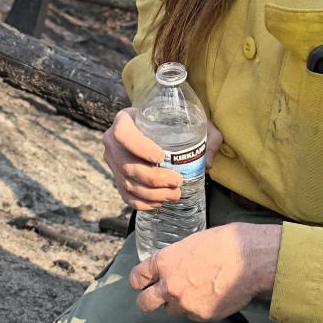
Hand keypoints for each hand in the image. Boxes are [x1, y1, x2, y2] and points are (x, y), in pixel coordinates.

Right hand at [103, 106, 222, 208]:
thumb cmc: (171, 121)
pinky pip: (125, 195)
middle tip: (177, 181)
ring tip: (174, 194)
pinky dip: (142, 203)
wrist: (153, 127)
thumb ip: (205, 135)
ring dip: (151, 194)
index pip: (123, 135)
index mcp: (125, 120)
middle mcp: (113, 142)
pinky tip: (159, 202)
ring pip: (128, 183)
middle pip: (128, 165)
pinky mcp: (117, 178)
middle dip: (154, 178)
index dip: (139, 148)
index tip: (160, 157)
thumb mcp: (189, 120)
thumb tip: (208, 162)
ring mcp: (113, 162)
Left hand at [128, 220, 281, 319]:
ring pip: (172, 309)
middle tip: (152, 299)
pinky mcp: (202, 315)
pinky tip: (213, 294)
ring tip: (198, 290)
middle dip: (146, 301)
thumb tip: (173, 266)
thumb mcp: (193, 242)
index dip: (138, 281)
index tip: (141, 283)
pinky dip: (199, 308)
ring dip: (179, 303)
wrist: (252, 259)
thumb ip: (176, 258)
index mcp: (165, 262)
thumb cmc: (227, 243)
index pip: (137, 277)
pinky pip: (193, 315)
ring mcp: (185, 303)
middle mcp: (170, 285)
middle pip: (144, 303)